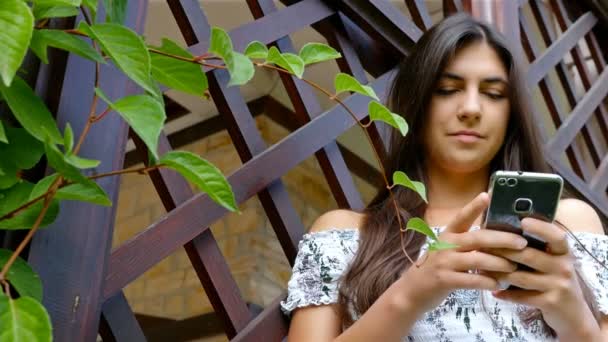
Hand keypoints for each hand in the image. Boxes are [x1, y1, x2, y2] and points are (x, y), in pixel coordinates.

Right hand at [397, 193, 528, 313]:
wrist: (414, 289)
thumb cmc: (438, 266)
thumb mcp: (448, 249)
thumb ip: (467, 242)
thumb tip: (497, 235)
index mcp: (448, 234)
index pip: (462, 216)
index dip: (474, 206)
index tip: (487, 195)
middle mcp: (446, 245)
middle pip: (477, 238)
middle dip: (502, 239)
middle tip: (522, 242)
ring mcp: (444, 262)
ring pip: (477, 259)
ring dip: (499, 263)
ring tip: (514, 267)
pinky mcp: (444, 280)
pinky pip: (471, 280)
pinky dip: (487, 281)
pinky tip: (498, 284)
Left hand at [487, 218, 600, 339]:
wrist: (573, 313)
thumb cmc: (555, 280)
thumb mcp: (553, 261)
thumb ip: (536, 248)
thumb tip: (504, 231)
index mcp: (563, 252)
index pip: (556, 236)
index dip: (540, 228)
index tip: (522, 221)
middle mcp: (564, 267)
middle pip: (528, 255)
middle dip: (502, 251)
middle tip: (481, 246)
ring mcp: (558, 285)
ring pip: (520, 277)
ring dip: (498, 273)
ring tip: (480, 268)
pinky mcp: (551, 302)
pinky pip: (522, 297)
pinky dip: (506, 294)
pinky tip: (493, 290)